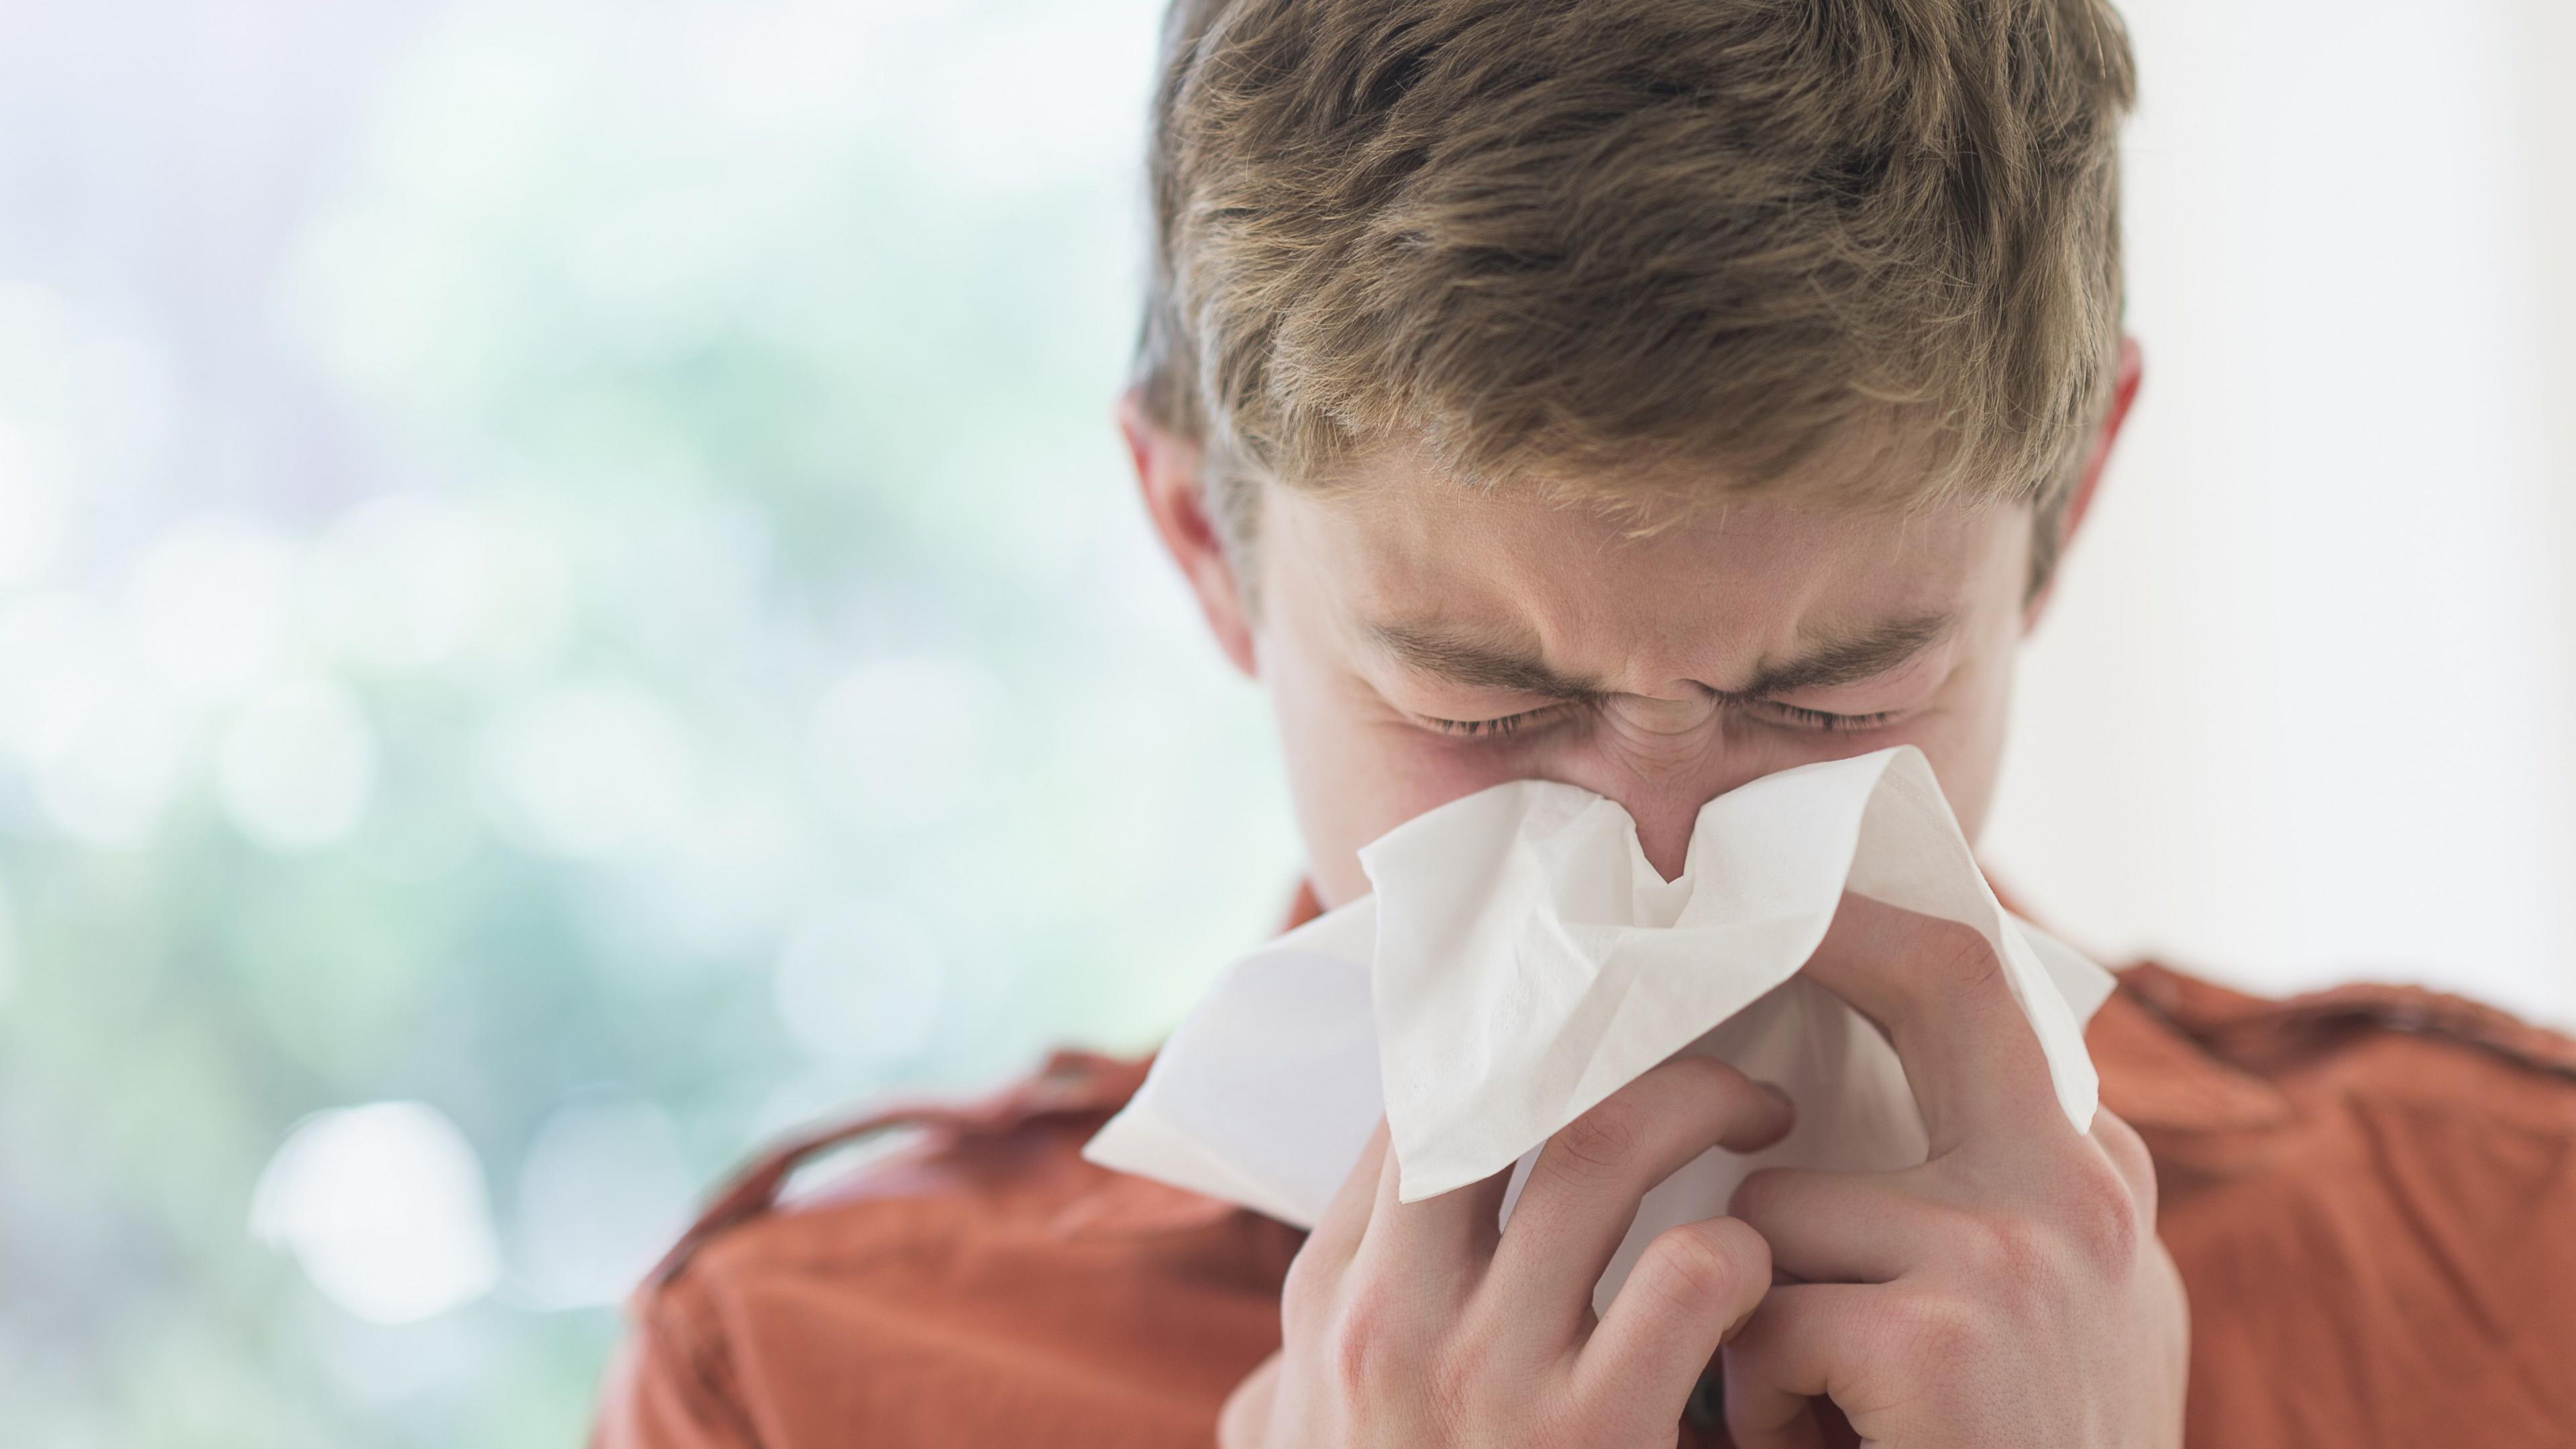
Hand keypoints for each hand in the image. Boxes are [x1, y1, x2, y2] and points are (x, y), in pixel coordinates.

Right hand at [1220, 1056, 1797, 1447]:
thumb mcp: (1341, 1414)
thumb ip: (1372, 1297)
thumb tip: (1413, 1169)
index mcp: (1334, 1300)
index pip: (1417, 1101)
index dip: (1513, 1034)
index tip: (1598, 1009)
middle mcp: (1392, 1321)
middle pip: (1506, 1095)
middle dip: (1621, 1046)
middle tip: (1707, 1043)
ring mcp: (1488, 1379)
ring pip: (1605, 1151)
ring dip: (1707, 1108)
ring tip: (1771, 1121)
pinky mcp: (1594, 1441)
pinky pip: (1693, 1276)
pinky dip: (1745, 1252)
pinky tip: (1766, 1274)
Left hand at [1722, 893, 2188, 1446]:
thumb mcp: (2044, 1329)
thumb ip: (1981, 1208)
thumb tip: (1852, 1109)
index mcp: (2097, 1185)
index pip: (1995, 990)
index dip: (1887, 920)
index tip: (1803, 882)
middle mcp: (2081, 1197)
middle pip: (1944, 985)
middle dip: (1833, 933)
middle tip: (1714, 924)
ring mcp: (2018, 1258)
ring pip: (1781, 1211)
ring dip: (1761, 1317)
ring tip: (1817, 1419)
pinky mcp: (1943, 1341)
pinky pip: (1766, 1317)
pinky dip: (1763, 1401)